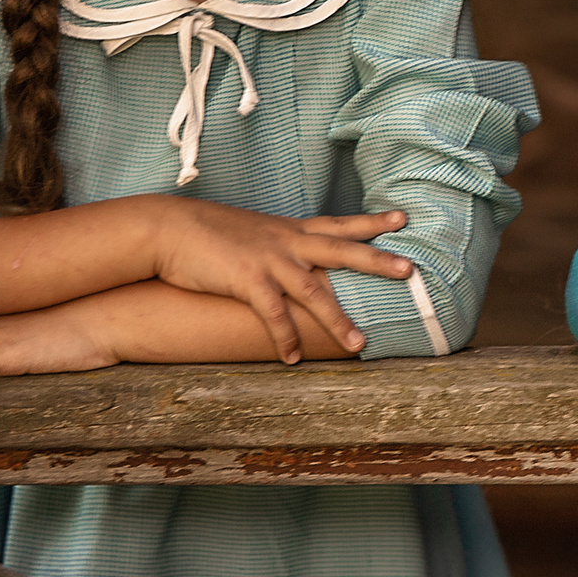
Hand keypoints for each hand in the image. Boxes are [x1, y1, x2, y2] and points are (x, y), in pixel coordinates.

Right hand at [149, 201, 411, 362]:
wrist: (167, 227)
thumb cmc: (206, 233)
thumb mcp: (250, 233)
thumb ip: (274, 246)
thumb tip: (290, 262)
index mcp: (289, 230)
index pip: (338, 224)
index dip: (370, 223)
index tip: (402, 218)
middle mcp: (286, 241)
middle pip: (342, 249)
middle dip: (377, 260)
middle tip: (410, 269)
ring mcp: (268, 259)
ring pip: (315, 290)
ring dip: (338, 320)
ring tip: (360, 345)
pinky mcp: (247, 278)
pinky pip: (273, 313)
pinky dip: (285, 337)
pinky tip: (293, 358)